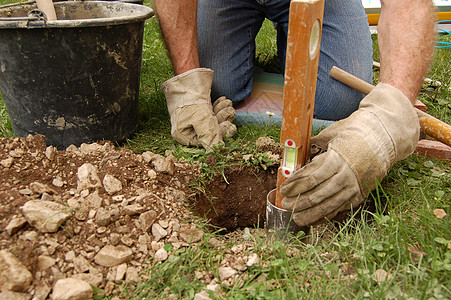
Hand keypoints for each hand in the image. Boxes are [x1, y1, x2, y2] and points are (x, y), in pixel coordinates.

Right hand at [162, 68, 235, 150]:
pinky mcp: (198, 109)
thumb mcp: (201, 119)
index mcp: (184, 135)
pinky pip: (211, 113)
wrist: (185, 76)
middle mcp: (187, 129)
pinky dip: (218, 108)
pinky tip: (223, 100)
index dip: (219, 135)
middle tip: (230, 111)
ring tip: (227, 103)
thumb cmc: (190, 99)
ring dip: (222, 113)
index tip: (230, 126)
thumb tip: (215, 152)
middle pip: (210, 131)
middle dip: (222, 121)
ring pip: (212, 121)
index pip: (205, 142)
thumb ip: (209, 136)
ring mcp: (193, 118)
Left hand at [280, 83, 419, 226]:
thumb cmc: (354, 131)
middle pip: (317, 193)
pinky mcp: (360, 193)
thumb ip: (314, 147)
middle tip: (285, 205)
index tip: (283, 189)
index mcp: (337, 159)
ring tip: (296, 218)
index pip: (311, 176)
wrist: (385, 136)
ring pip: (329, 204)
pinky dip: (326, 214)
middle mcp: (346, 175)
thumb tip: (296, 155)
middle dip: (299, 201)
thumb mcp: (332, 134)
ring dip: (310, 213)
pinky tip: (314, 219)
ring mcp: (355, 186)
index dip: (295, 185)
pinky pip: (340, 207)